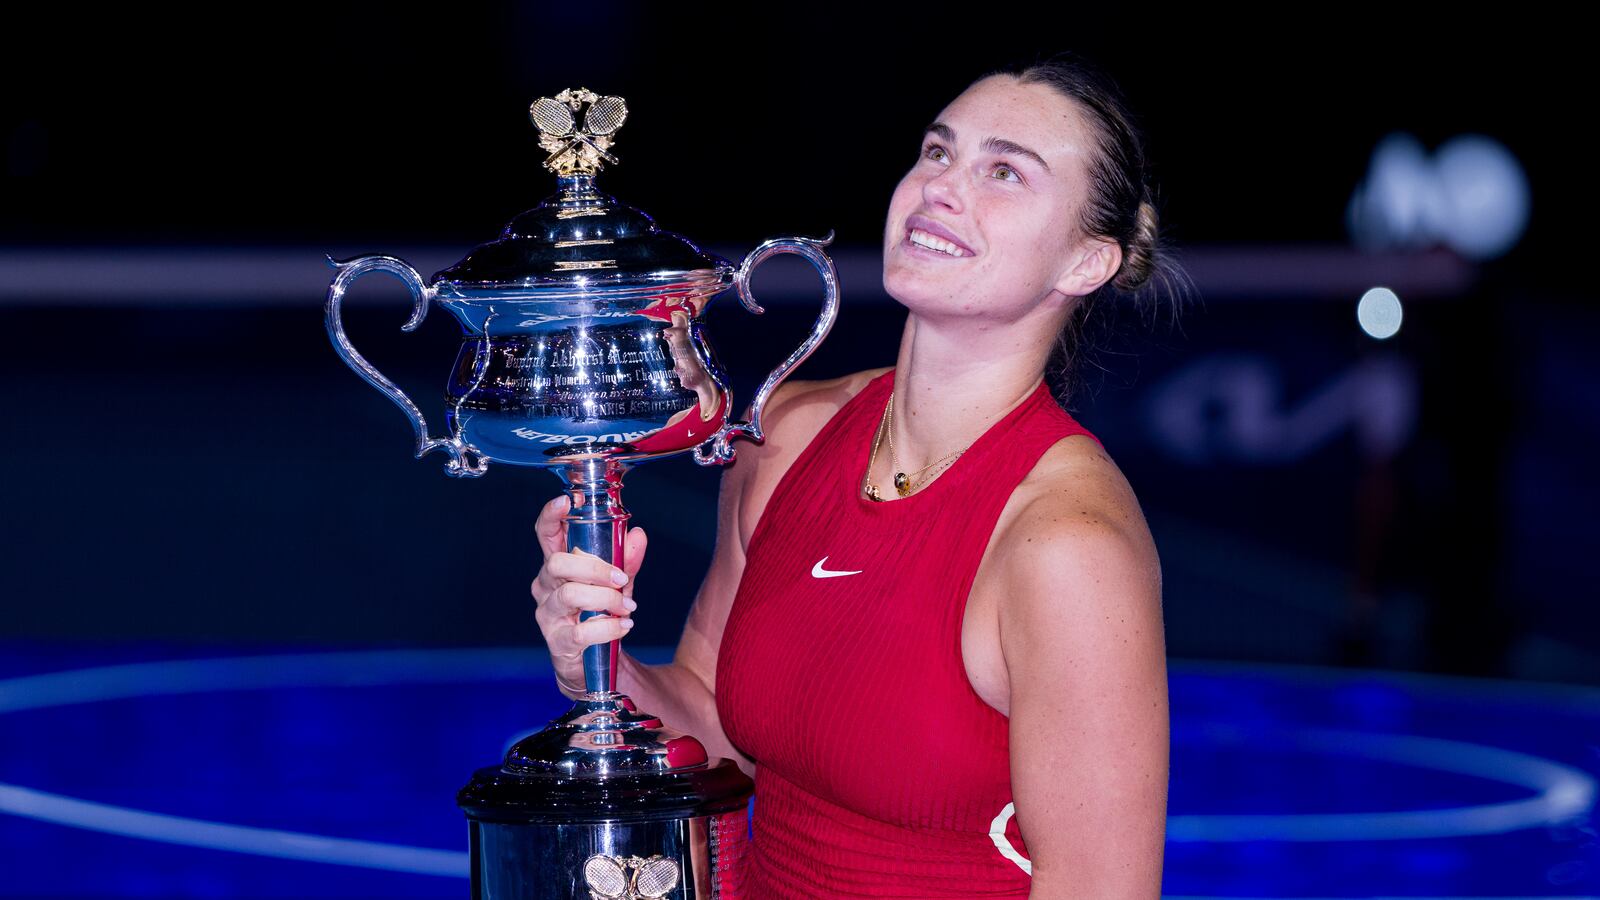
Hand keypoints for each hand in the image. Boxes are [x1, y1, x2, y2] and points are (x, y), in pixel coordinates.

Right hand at [531, 494, 648, 698]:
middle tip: (621, 578)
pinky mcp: (558, 642)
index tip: (566, 501)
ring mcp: (548, 615)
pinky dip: (609, 627)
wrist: (594, 665)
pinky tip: (624, 626)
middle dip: (595, 567)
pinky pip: (582, 631)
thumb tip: (638, 535)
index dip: (551, 515)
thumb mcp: (616, 583)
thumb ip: (625, 560)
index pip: (545, 534)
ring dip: (606, 599)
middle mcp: (546, 587)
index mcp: (557, 565)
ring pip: (571, 595)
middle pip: (559, 563)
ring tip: (628, 607)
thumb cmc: (599, 614)